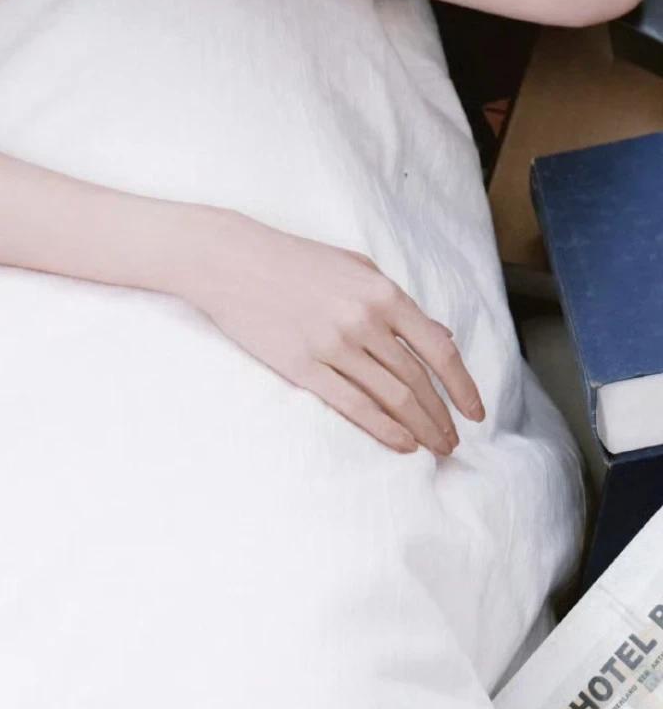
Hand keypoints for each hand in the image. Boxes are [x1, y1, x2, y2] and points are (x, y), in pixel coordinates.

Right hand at [184, 211, 484, 454]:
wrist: (232, 262)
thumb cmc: (296, 261)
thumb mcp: (357, 268)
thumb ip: (399, 303)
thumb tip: (441, 334)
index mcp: (382, 293)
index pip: (438, 349)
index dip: (462, 385)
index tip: (475, 411)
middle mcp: (363, 321)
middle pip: (417, 380)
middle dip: (443, 416)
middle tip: (454, 441)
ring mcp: (333, 346)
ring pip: (392, 397)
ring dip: (420, 428)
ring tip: (435, 447)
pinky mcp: (303, 367)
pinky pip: (354, 406)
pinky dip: (384, 429)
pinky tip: (402, 444)